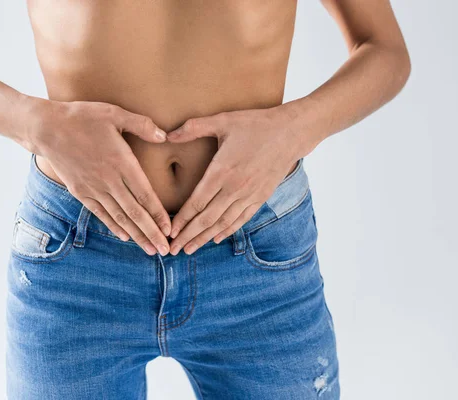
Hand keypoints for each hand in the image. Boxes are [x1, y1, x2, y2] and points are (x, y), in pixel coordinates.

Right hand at [25, 98, 170, 255]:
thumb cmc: (81, 117)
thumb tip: (164, 136)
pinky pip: (100, 213)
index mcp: (121, 162)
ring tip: (150, 249)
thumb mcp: (114, 113)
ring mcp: (93, 188)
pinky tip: (124, 236)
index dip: (158, 214)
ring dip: (136, 235)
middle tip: (166, 250)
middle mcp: (108, 180)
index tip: (169, 229)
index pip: (145, 194)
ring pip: (119, 216)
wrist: (46, 128)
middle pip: (135, 212)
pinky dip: (113, 226)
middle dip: (151, 233)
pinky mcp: (80, 191)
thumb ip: (141, 124)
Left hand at [165, 106, 306, 254]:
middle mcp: (235, 188)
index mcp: (222, 170)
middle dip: (188, 236)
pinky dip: (227, 231)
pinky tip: (216, 238)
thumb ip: (193, 128)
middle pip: (207, 219)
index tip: (169, 232)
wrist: (291, 132)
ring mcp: (249, 195)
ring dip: (204, 238)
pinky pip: (241, 219)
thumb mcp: (222, 120)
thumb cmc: (255, 124)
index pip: (197, 202)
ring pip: (223, 223)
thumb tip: (167, 134)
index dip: (182, 220)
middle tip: (173, 250)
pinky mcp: (261, 197)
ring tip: (189, 249)